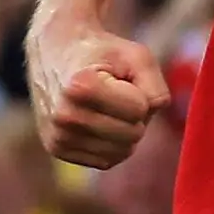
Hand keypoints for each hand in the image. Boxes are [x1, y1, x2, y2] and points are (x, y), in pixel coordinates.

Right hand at [24, 10, 167, 170]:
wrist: (57, 52)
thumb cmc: (103, 54)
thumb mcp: (137, 57)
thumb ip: (156, 87)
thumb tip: (151, 114)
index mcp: (79, 88)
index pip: (139, 110)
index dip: (139, 94)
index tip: (118, 79)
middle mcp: (63, 116)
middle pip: (133, 135)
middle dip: (134, 115)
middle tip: (114, 94)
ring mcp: (57, 136)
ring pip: (122, 152)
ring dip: (124, 131)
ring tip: (105, 106)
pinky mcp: (56, 149)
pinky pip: (106, 161)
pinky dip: (110, 144)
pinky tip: (96, 121)